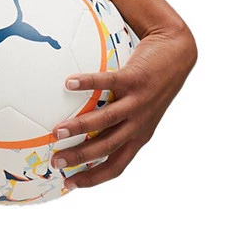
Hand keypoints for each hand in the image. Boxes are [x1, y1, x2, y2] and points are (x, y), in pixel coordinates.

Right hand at [54, 24, 196, 189]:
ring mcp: (138, 102)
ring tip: (56, 130)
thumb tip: (79, 130)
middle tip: (55, 162)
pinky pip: (108, 83)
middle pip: (106, 148)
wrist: (180, 53)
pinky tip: (68, 83)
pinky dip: (87, 83)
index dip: (93, 179)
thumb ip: (114, 122)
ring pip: (106, 121)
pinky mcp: (136, 79)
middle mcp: (139, 123)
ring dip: (79, 127)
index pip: (115, 166)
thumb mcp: (140, 111)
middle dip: (79, 158)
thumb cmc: (153, 83)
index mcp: (139, 136)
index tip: (69, 183)